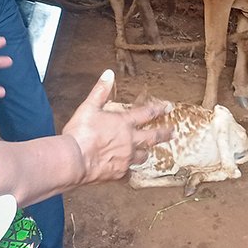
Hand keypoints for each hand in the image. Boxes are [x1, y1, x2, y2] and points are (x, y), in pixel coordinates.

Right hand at [61, 70, 173, 184]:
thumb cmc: (80, 133)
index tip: (168, 107)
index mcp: (123, 123)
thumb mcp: (88, 107)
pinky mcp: (118, 173)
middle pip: (153, 137)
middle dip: (164, 133)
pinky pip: (128, 173)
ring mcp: (126, 158)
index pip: (146, 113)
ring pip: (142, 156)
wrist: (74, 159)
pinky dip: (127, 171)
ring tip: (146, 153)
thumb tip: (109, 73)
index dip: (158, 109)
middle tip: (173, 132)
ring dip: (144, 153)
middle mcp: (129, 141)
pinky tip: (125, 171)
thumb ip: (100, 91)